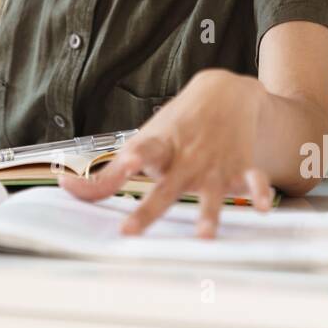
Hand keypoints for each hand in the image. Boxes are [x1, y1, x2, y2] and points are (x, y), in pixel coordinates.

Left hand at [59, 69, 275, 238]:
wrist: (224, 93)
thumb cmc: (175, 127)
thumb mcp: (141, 142)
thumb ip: (108, 176)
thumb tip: (64, 189)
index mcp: (158, 149)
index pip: (142, 150)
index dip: (132, 159)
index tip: (126, 163)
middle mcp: (184, 159)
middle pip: (166, 186)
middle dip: (150, 208)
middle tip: (132, 230)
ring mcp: (213, 165)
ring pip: (211, 191)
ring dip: (209, 212)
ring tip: (205, 235)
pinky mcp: (241, 168)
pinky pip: (254, 181)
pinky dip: (260, 193)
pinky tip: (263, 207)